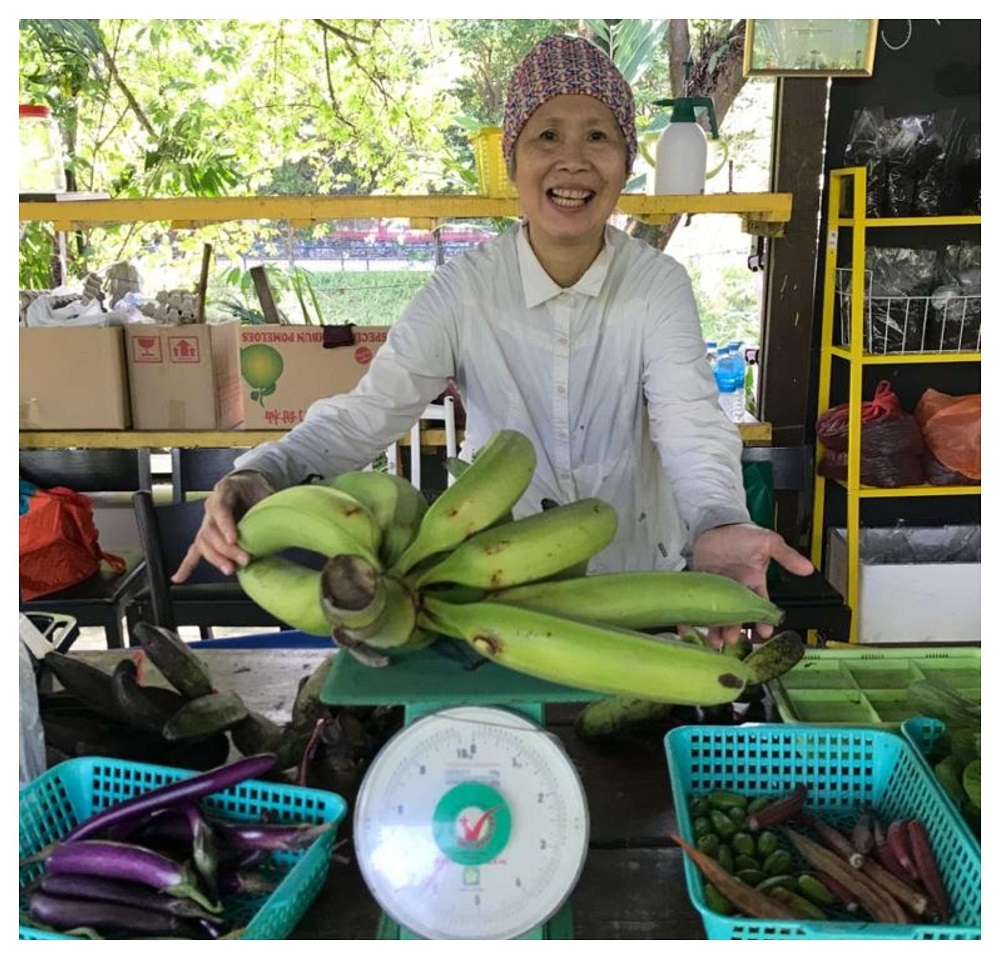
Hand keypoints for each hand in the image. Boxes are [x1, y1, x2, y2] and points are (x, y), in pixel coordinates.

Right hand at [171, 470, 274, 581]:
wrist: (246, 485)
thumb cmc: (255, 487)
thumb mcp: (265, 489)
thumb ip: (271, 502)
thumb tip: (285, 516)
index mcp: (224, 491)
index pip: (220, 508)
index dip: (225, 525)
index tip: (234, 539)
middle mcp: (211, 507)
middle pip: (211, 530)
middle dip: (226, 548)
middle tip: (244, 559)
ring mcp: (207, 522)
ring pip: (204, 542)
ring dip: (216, 558)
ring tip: (230, 569)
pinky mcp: (207, 535)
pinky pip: (195, 550)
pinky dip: (187, 565)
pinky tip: (179, 577)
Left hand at [690, 523, 813, 646]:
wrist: (717, 524)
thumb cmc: (743, 533)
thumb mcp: (768, 542)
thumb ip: (786, 556)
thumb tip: (808, 568)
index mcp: (754, 583)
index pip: (761, 606)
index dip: (763, 621)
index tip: (764, 633)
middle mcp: (736, 590)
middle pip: (737, 615)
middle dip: (735, 629)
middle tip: (731, 640)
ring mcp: (717, 589)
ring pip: (718, 614)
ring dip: (716, 629)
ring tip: (715, 641)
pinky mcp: (700, 585)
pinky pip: (697, 603)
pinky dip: (694, 615)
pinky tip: (689, 625)